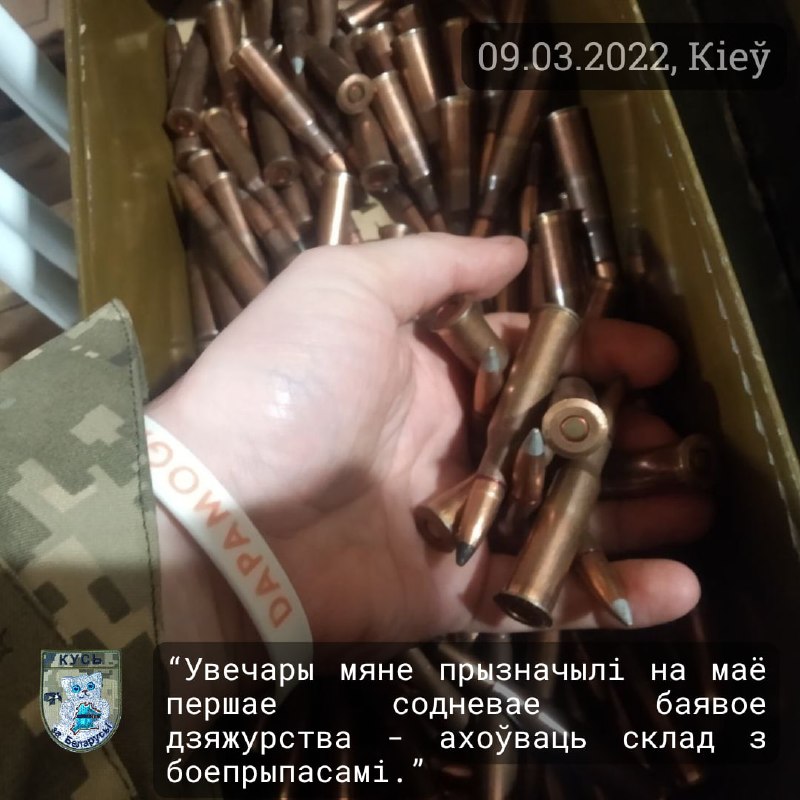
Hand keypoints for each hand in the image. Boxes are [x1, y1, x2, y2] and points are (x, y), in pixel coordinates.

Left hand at [148, 234, 710, 643]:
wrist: (224, 507)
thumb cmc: (287, 380)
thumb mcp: (345, 284)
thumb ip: (432, 264)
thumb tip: (509, 250)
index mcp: (425, 372)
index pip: (526, 358)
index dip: (590, 353)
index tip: (651, 355)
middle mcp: (445, 444)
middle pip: (550, 437)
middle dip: (617, 432)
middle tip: (678, 431)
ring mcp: (455, 519)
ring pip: (560, 513)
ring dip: (631, 510)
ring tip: (697, 502)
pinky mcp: (457, 590)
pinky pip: (543, 592)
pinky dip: (611, 596)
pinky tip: (679, 585)